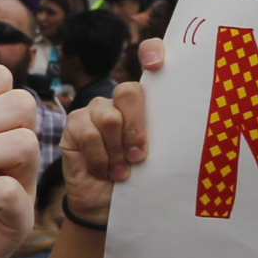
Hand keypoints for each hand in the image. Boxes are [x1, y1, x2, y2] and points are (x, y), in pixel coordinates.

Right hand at [59, 37, 163, 227]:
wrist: (107, 206)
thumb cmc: (139, 181)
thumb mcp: (159, 157)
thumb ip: (164, 136)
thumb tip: (183, 127)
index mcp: (148, 102)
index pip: (151, 58)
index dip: (152, 52)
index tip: (156, 64)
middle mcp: (119, 101)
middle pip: (129, 92)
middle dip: (136, 126)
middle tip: (141, 156)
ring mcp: (94, 111)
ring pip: (109, 117)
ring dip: (118, 150)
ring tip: (123, 172)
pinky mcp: (73, 125)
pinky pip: (88, 133)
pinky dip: (100, 157)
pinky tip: (105, 171)